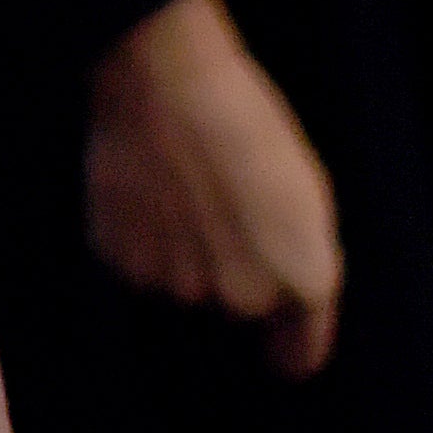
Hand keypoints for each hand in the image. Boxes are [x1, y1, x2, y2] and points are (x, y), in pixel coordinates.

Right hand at [83, 0, 340, 377]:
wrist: (164, 77)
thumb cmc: (246, 120)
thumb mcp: (307, 191)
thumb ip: (302, 259)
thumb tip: (286, 303)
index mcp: (303, 280)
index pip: (299, 356)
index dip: (288, 345)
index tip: (278, 342)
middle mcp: (244, 298)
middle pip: (238, 310)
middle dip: (232, 274)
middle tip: (219, 210)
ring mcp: (180, 285)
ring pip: (184, 286)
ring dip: (182, 254)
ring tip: (179, 189)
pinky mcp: (124, 264)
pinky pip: (139, 264)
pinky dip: (141, 238)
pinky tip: (146, 188)